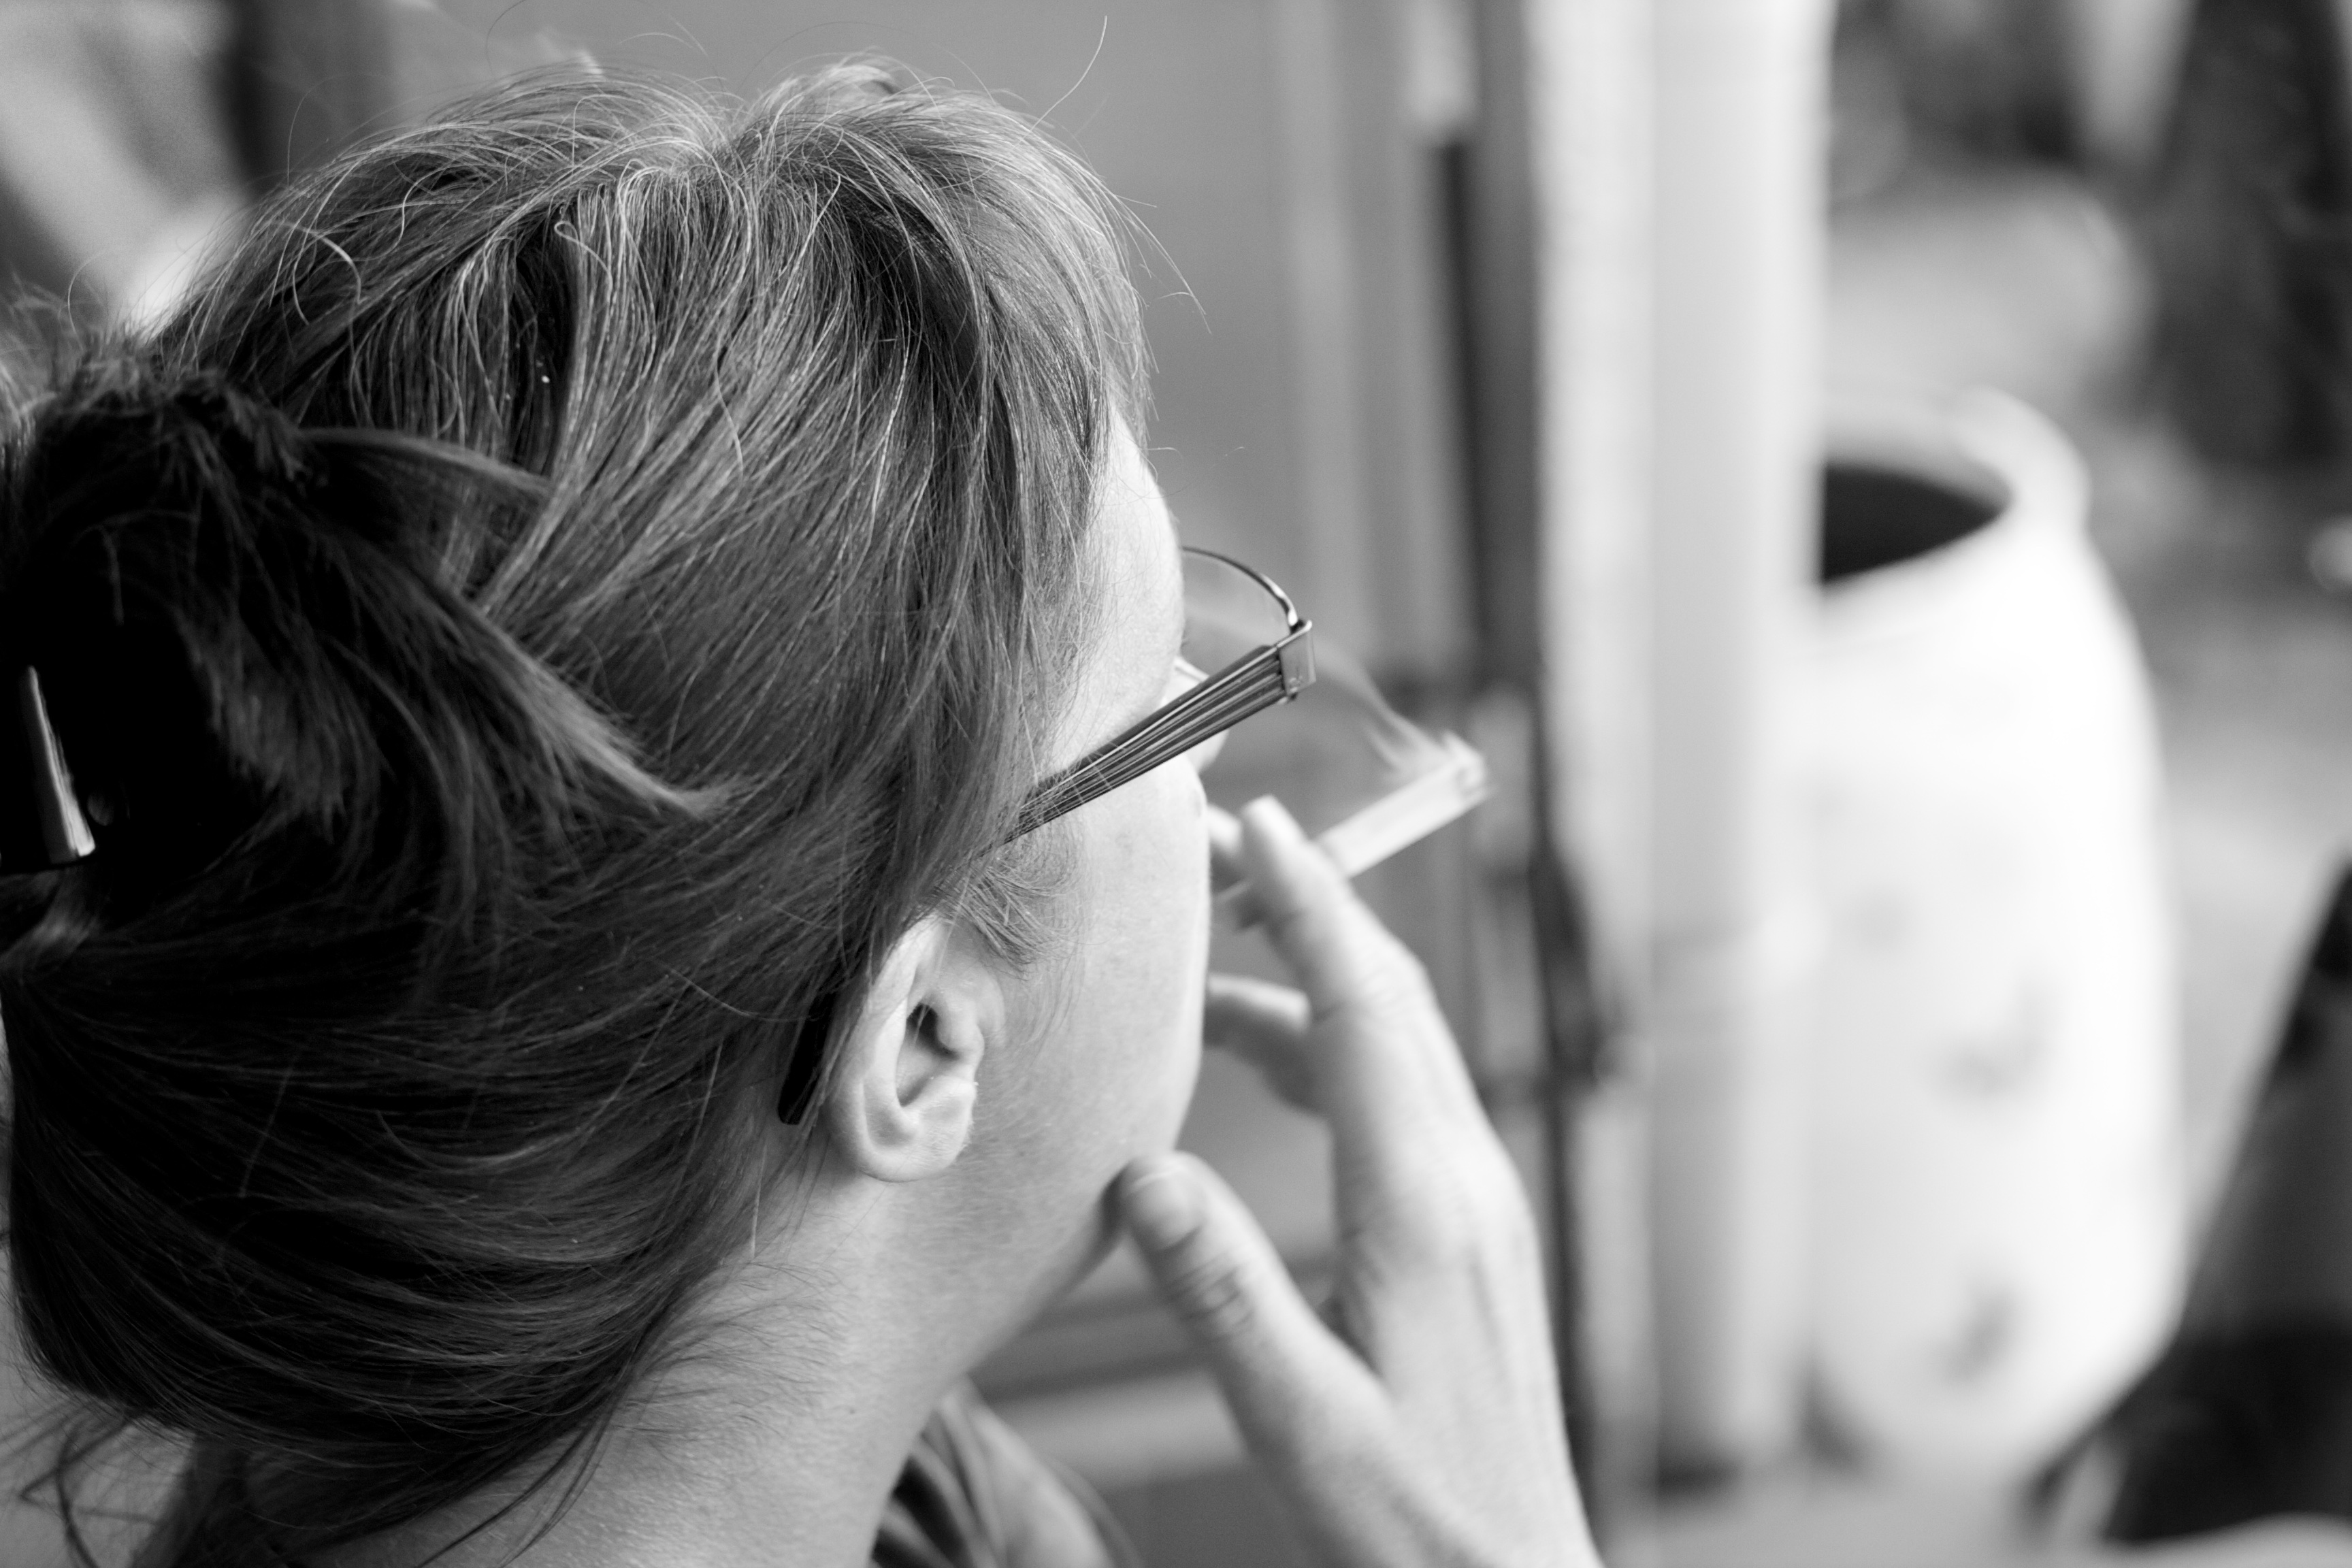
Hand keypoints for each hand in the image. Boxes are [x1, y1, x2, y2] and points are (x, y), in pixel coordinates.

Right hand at [1117, 798, 1597, 1567]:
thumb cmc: (1414, 1522)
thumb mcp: (1300, 1420)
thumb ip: (1219, 1293)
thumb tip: (1144, 1172)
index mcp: (1423, 1207)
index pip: (1365, 1009)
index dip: (1308, 907)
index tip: (1258, 827)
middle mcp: (1465, 1183)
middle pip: (1391, 1000)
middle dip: (1307, 912)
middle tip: (1217, 860)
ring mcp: (1480, 1205)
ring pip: (1399, 1045)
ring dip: (1314, 985)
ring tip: (1209, 979)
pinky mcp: (1474, 1235)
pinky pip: (1405, 1096)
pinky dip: (1338, 1047)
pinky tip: (1277, 1073)